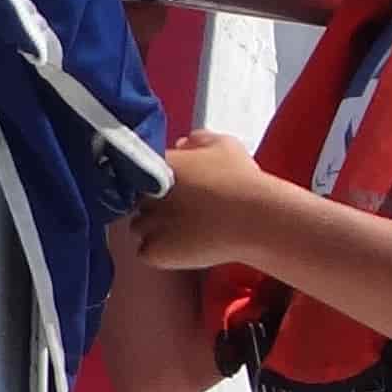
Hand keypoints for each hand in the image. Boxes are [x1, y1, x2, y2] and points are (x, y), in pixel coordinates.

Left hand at [122, 130, 284, 273]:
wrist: (253, 219)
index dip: (156, 180)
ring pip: (139, 227)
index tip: (174, 188)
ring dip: (153, 228)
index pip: (142, 169)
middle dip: (155, 204)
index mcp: (159, 165)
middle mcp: (146, 192)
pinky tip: (181, 247)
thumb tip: (183, 144)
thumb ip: (198, 140)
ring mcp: (148, 223)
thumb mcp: (225, 146)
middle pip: (138, 199)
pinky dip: (159, 252)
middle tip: (181, 210)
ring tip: (182, 231)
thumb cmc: (242, 181)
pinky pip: (146, 252)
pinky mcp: (154, 251)